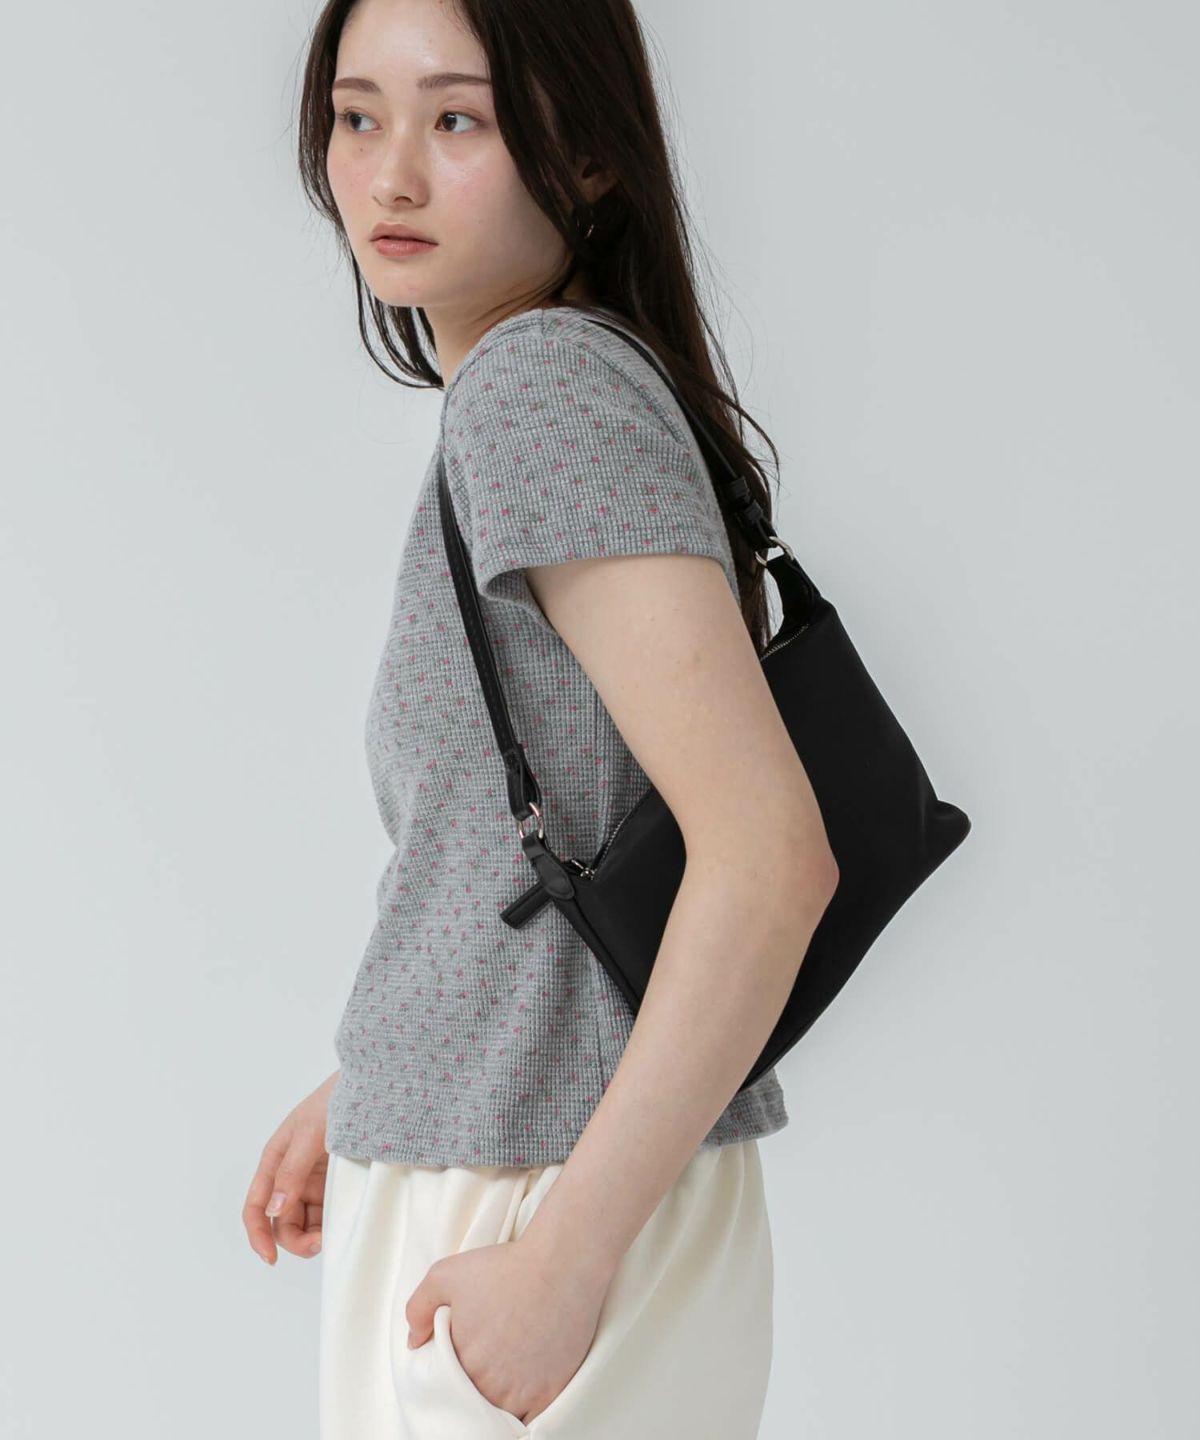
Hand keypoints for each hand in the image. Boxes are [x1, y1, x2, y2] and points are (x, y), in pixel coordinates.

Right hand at [242, 1068, 338, 1265]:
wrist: (370, 1087)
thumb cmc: (334, 1103)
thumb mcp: (309, 1135)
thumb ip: (291, 1172)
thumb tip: (273, 1210)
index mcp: (275, 1162)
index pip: (255, 1207)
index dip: (258, 1234)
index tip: (270, 1258)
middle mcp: (291, 1176)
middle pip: (282, 1222)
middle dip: (296, 1239)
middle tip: (322, 1242)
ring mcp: (314, 1182)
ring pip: (305, 1223)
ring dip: (315, 1235)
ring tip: (335, 1234)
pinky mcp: (336, 1185)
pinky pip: (327, 1214)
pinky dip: (332, 1225)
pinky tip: (344, 1225)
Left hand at [405, 1232, 612, 1424]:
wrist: (560, 1264)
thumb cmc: (505, 1266)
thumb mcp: (446, 1273)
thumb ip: (419, 1308)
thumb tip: (415, 1341)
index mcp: (460, 1360)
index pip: (448, 1382)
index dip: (455, 1368)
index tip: (465, 1354)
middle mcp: (488, 1384)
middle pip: (474, 1398)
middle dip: (476, 1383)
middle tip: (489, 1360)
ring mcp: (521, 1393)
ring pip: (500, 1414)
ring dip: (499, 1400)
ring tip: (507, 1374)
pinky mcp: (550, 1393)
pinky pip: (530, 1421)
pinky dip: (525, 1412)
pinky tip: (524, 1392)